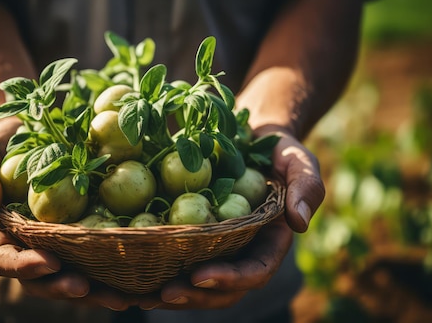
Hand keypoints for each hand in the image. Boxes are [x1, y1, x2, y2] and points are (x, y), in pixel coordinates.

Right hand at [0, 118, 136, 309]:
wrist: (32, 134)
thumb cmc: (1, 144)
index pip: (3, 259)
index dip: (24, 266)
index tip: (50, 262)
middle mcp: (25, 246)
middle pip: (40, 279)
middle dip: (63, 287)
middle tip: (87, 288)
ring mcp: (54, 244)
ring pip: (71, 275)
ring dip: (95, 291)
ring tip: (122, 298)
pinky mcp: (81, 234)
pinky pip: (95, 256)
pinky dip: (115, 269)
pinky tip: (139, 276)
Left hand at [138, 125, 324, 309]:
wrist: (250, 135)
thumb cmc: (278, 149)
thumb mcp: (299, 161)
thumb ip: (306, 187)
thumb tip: (299, 223)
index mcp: (268, 243)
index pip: (253, 272)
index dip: (229, 279)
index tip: (199, 275)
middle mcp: (240, 251)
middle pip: (220, 289)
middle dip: (193, 295)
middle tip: (163, 294)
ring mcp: (214, 246)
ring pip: (193, 281)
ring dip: (168, 291)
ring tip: (138, 295)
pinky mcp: (189, 232)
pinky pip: (172, 256)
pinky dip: (151, 267)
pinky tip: (125, 270)